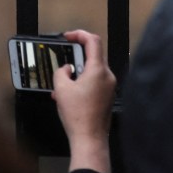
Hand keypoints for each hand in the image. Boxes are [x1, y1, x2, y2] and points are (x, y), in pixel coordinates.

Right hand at [52, 30, 115, 172]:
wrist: (90, 137)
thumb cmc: (79, 116)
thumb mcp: (62, 90)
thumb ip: (61, 73)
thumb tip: (66, 68)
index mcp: (98, 70)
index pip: (94, 41)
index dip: (80, 34)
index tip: (68, 36)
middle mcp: (108, 75)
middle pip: (93, 56)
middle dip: (75, 59)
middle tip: (62, 66)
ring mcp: (110, 85)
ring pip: (92, 71)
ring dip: (76, 75)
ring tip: (62, 88)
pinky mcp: (108, 95)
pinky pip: (95, 82)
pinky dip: (81, 84)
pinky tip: (69, 96)